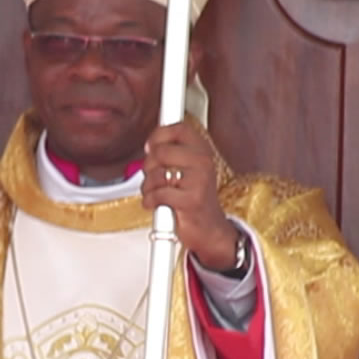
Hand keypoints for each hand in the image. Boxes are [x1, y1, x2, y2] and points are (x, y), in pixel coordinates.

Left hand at [140, 122, 237, 268]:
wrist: (210, 230)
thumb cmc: (194, 198)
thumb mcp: (188, 170)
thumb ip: (171, 154)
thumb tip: (151, 143)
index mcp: (203, 152)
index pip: (179, 128)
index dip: (159, 135)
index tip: (151, 146)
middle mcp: (203, 163)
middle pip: (161, 150)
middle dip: (148, 166)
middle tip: (154, 177)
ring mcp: (199, 181)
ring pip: (156, 173)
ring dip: (148, 186)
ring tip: (155, 193)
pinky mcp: (191, 200)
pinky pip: (158, 194)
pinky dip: (150, 201)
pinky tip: (156, 204)